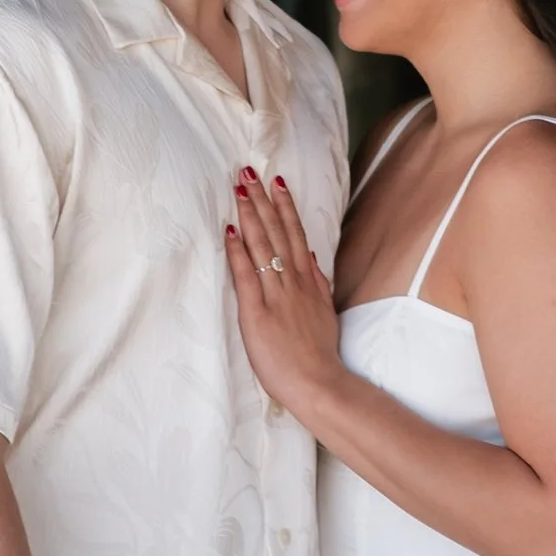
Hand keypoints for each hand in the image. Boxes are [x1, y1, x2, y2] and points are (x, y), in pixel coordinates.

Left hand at [226, 169, 343, 420]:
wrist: (318, 382)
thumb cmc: (320, 355)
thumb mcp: (325, 314)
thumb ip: (318, 285)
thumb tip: (310, 259)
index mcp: (308, 283)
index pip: (295, 236)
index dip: (285, 208)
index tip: (277, 184)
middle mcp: (293, 282)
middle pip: (277, 233)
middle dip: (263, 201)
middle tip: (250, 173)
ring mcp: (276, 296)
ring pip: (263, 247)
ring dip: (250, 216)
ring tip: (240, 190)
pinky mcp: (257, 312)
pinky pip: (246, 275)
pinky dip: (238, 251)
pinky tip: (230, 230)